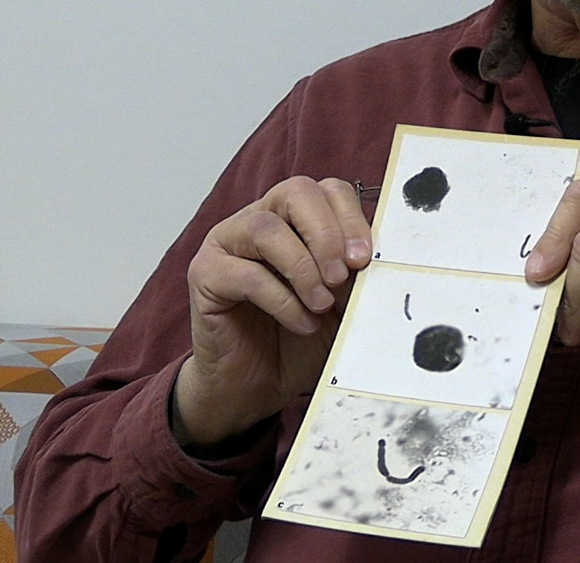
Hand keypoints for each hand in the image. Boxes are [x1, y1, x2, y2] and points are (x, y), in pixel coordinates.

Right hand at [173, 176, 372, 448]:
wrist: (257, 388)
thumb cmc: (300, 341)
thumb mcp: (341, 307)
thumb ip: (356, 278)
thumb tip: (375, 259)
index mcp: (297, 219)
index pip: (328, 190)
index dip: (351, 218)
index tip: (366, 259)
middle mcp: (260, 219)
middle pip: (295, 191)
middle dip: (325, 233)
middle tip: (342, 276)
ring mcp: (227, 243)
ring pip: (265, 227)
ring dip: (302, 266)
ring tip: (322, 304)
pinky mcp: (205, 274)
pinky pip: (244, 273)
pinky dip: (281, 299)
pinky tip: (302, 323)